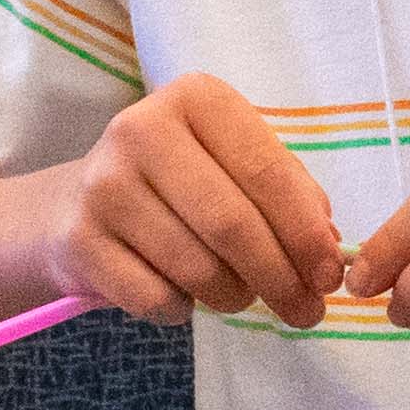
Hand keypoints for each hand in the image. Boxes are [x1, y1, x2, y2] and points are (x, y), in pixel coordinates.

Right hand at [54, 75, 345, 329]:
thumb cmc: (183, 181)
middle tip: (307, 311)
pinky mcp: (78, 239)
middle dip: (281, 279)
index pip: (266, 171)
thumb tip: (327, 252)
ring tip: (241, 294)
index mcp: (195, 98)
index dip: (307, 233)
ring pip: (197, 269)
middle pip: (232, 226)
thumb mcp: (237, 164)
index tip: (331, 274)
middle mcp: (141, 129)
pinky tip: (183, 293)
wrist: (78, 203)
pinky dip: (184, 310)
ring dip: (235, 297)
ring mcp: (103, 184)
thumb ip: (291, 196)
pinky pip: (156, 299)